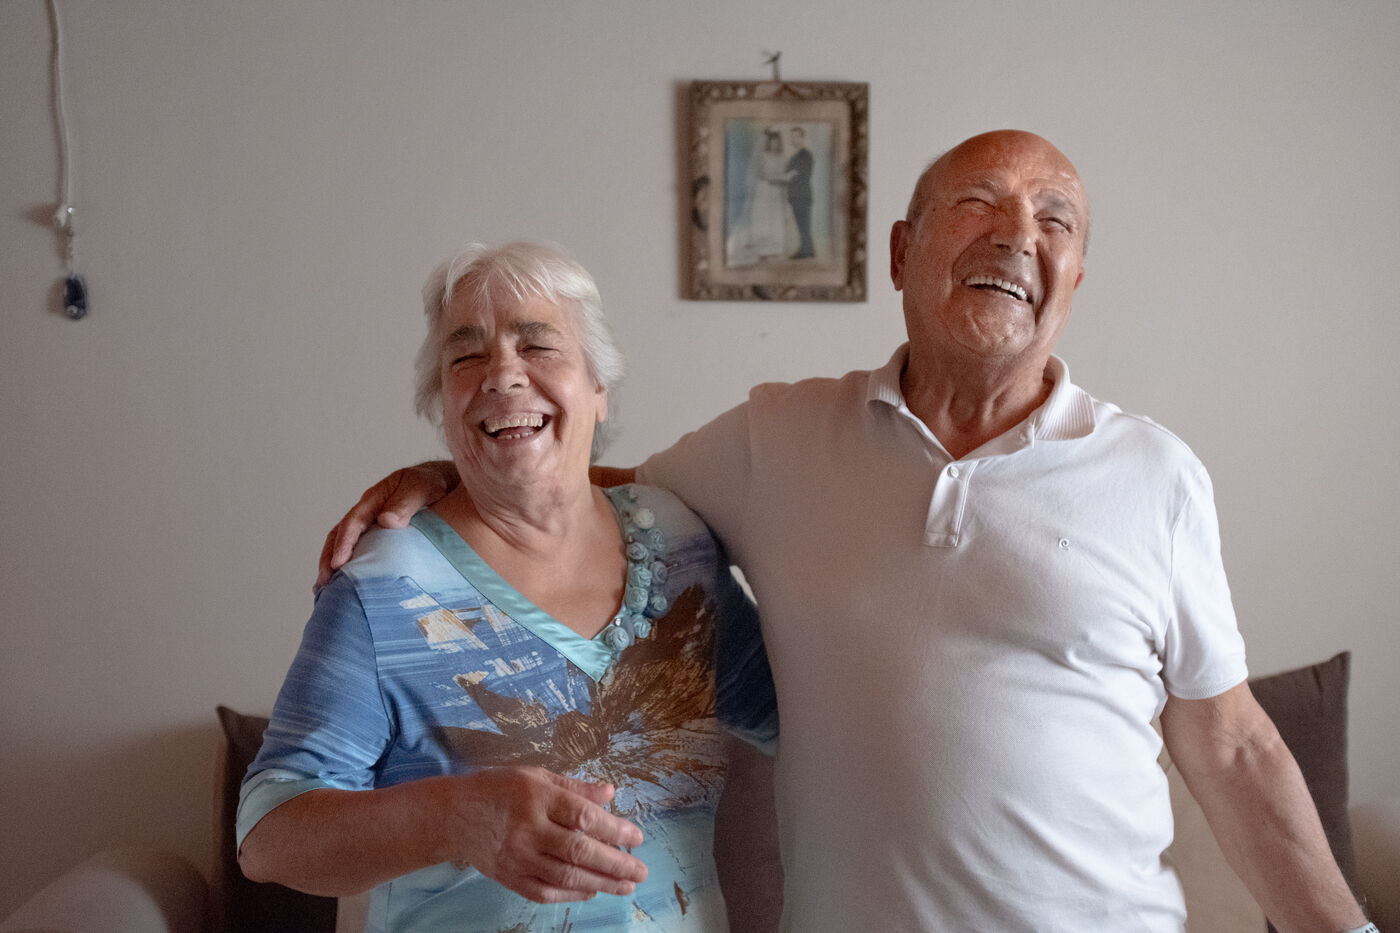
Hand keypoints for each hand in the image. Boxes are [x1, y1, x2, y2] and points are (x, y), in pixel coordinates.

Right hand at [316, 461, 456, 587]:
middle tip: (324, 583)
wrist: (441, 483)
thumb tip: (386, 521)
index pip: (353, 522)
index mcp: (373, 500)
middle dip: (329, 559)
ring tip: (326, 590)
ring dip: (334, 566)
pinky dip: (351, 568)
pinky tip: (347, 586)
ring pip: (345, 546)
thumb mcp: (421, 488)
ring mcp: (371, 526)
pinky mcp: (378, 538)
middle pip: (339, 536)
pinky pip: (361, 553)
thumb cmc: (429, 484)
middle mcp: (367, 514)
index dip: (344, 543)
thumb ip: (406, 503)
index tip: (339, 563)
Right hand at [439, 767, 647, 902]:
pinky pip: (545, 892)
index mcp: (536, 797)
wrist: (454, 816)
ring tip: (626, 885)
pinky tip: (592, 891)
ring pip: (565, 876)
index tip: (637, 837)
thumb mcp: (536, 777)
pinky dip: (572, 894)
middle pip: (578, 850)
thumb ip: (574, 787)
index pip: (583, 816)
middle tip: (640, 871)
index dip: (614, 829)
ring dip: (601, 883)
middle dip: (615, 863)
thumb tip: (610, 794)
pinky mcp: (509, 878)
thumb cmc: (499, 790)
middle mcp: (527, 829)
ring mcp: (517, 857)